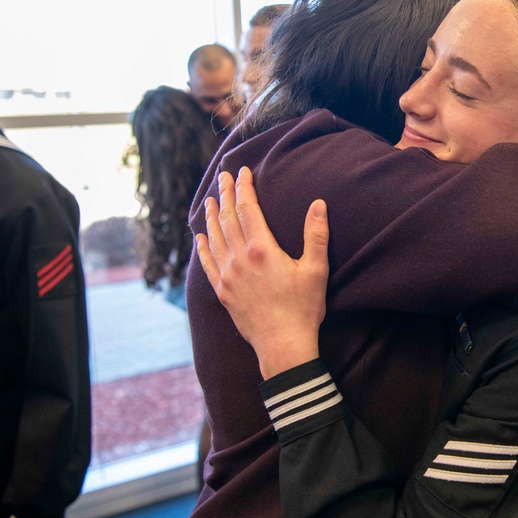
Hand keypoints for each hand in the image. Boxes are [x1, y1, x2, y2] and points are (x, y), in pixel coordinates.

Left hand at [197, 166, 329, 378]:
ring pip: (214, 238)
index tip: (243, 172)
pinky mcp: (223, 292)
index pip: (249, 209)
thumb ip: (316, 235)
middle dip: (226, 194)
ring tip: (210, 200)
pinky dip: (202, 247)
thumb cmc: (303, 309)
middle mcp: (240, 259)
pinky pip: (207, 263)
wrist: (283, 346)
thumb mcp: (316, 271)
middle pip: (228, 219)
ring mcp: (228, 276)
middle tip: (223, 176)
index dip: (245, 188)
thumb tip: (318, 204)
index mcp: (262, 250)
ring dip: (211, 216)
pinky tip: (199, 237)